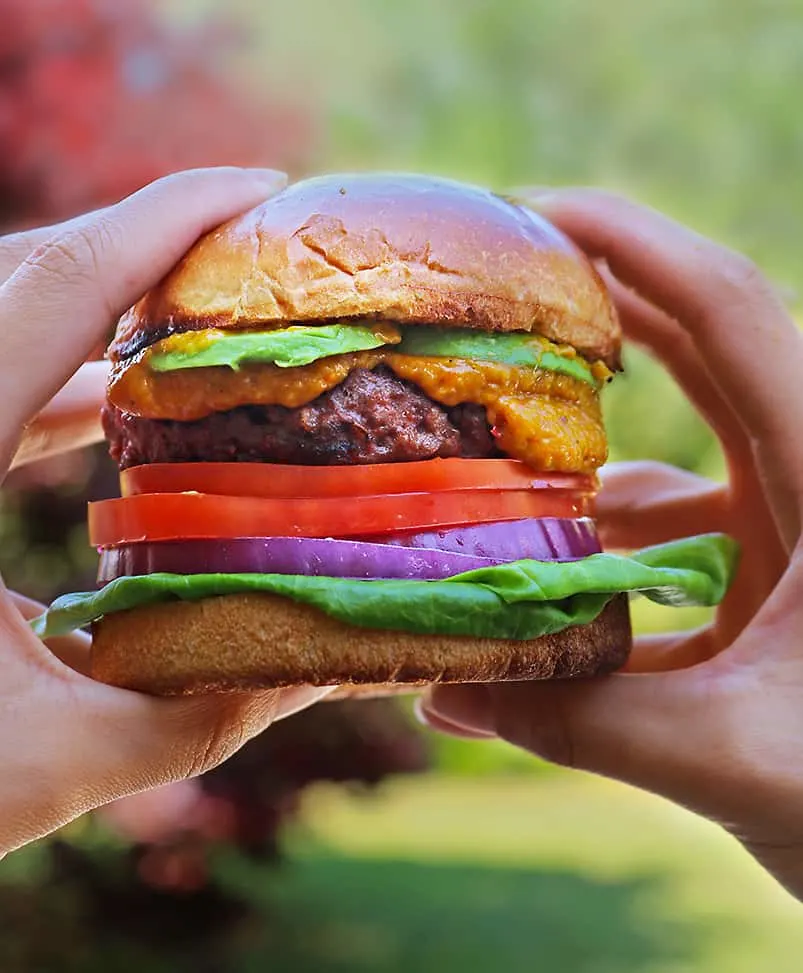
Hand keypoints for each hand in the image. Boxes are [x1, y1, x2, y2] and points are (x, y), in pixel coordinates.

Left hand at [0, 168, 332, 857]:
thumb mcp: (66, 759)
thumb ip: (207, 705)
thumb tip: (338, 659)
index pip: (59, 290)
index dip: (164, 220)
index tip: (261, 187)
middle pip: (22, 272)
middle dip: (139, 241)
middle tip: (249, 251)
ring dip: (97, 305)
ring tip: (201, 320)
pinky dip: (51, 369)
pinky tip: (110, 405)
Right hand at [419, 189, 802, 899]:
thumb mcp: (736, 760)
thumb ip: (582, 724)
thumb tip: (440, 686)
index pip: (730, 311)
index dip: (633, 242)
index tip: (530, 211)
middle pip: (701, 347)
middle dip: (595, 309)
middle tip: (488, 294)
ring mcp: (795, 527)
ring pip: (676, 448)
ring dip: (585, 459)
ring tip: (489, 480)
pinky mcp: (776, 575)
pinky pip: (676, 532)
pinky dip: (607, 549)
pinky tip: (544, 601)